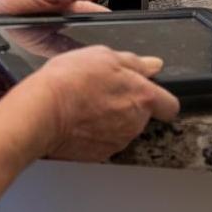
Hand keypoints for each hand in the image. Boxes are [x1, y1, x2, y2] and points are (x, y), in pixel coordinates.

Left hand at [0, 0, 109, 67]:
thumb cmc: (4, 8)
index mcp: (64, 8)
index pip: (94, 13)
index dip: (107, 19)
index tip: (121, 27)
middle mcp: (61, 28)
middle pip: (89, 36)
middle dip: (99, 43)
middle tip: (110, 50)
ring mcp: (52, 48)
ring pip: (77, 54)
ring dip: (84, 59)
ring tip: (95, 64)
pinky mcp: (42, 64)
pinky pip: (62, 69)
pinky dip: (69, 71)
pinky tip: (74, 75)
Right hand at [27, 45, 179, 160]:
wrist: (42, 111)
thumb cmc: (70, 82)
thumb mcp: (104, 56)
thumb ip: (135, 62)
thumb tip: (154, 65)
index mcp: (142, 97)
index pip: (170, 106)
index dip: (161, 99)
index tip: (150, 94)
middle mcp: (135, 123)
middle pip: (142, 116)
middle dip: (128, 105)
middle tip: (103, 91)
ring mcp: (117, 141)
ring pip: (122, 129)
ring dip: (110, 119)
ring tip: (86, 104)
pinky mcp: (98, 155)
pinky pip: (103, 141)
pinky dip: (94, 133)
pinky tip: (78, 120)